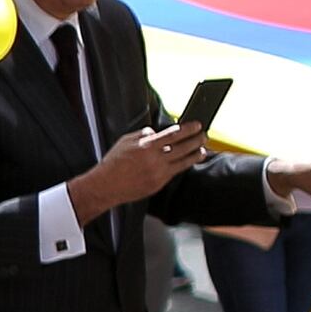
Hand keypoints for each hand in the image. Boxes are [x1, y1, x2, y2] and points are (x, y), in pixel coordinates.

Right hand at [66, 117, 216, 220]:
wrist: (106, 186)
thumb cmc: (113, 163)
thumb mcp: (125, 141)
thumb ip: (142, 134)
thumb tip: (155, 131)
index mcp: (147, 145)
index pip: (174, 134)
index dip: (188, 129)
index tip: (196, 125)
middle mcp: (155, 159)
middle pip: (182, 147)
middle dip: (196, 140)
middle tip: (204, 135)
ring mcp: (158, 172)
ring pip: (183, 161)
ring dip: (195, 154)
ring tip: (203, 150)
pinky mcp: (158, 184)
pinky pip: (175, 172)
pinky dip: (184, 166)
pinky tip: (188, 162)